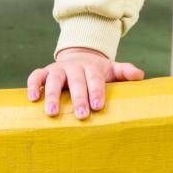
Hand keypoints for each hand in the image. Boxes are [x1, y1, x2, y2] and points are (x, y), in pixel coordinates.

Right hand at [27, 48, 143, 119]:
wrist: (78, 57)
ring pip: (53, 79)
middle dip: (78, 98)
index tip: (98, 106)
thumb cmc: (97, 72)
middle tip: (81, 115)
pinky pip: (36, 76)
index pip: (95, 79)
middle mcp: (74, 67)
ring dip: (52, 95)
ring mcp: (58, 69)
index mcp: (92, 67)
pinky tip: (32, 99)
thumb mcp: (112, 69)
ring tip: (51, 112)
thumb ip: (125, 71)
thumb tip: (139, 75)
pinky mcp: (44, 72)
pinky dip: (32, 85)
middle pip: (76, 81)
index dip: (96, 92)